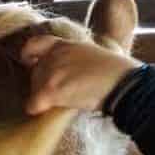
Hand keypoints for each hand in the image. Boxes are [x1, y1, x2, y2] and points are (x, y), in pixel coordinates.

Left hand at [20, 36, 137, 114]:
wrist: (125, 84)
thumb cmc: (116, 73)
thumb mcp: (91, 54)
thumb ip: (72, 59)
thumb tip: (65, 73)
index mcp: (64, 45)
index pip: (33, 45)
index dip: (29, 56)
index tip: (31, 64)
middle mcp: (53, 56)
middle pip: (34, 74)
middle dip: (45, 86)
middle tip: (68, 92)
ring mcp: (50, 72)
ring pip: (34, 90)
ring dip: (46, 98)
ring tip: (70, 99)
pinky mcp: (49, 90)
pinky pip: (32, 105)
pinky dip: (39, 110)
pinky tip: (54, 110)